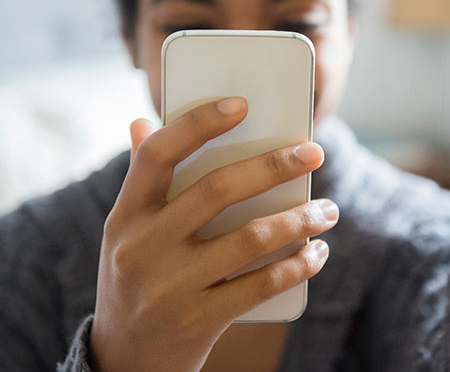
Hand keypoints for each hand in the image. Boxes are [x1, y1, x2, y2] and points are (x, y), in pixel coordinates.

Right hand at [89, 98, 336, 371]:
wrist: (122, 362)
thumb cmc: (133, 278)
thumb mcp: (124, 231)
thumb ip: (140, 178)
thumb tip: (143, 123)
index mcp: (125, 215)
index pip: (157, 154)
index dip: (199, 123)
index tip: (241, 105)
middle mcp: (142, 247)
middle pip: (215, 190)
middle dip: (273, 166)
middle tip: (314, 152)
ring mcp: (169, 287)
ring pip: (249, 239)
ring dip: (298, 219)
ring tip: (327, 210)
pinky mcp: (197, 321)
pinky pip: (260, 286)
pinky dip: (297, 266)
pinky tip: (316, 253)